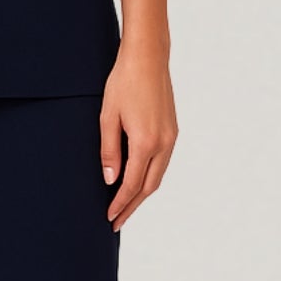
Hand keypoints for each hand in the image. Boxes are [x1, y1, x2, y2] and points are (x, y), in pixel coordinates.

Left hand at [100, 42, 178, 230]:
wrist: (147, 59)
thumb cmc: (123, 83)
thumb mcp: (107, 117)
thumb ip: (109, 151)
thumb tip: (110, 180)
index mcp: (145, 143)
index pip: (132, 185)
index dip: (120, 204)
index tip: (109, 217)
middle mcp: (163, 144)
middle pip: (148, 187)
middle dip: (132, 206)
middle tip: (117, 221)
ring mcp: (171, 137)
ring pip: (158, 176)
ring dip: (142, 194)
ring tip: (126, 206)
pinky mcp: (173, 131)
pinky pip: (163, 163)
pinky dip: (150, 177)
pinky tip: (139, 181)